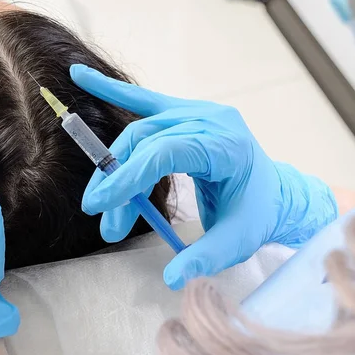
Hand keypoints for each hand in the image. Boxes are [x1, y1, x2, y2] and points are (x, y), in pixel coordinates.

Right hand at [71, 64, 337, 290]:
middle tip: (105, 224)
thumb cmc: (256, 215)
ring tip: (98, 201)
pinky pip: (144, 101)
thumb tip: (172, 278)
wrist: (273, 193)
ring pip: (140, 128)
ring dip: (114, 165)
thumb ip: (206, 258)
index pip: (166, 152)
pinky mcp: (184, 112)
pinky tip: (80, 75)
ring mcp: (197, 111)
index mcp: (227, 146)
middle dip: (119, 182)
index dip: (129, 176)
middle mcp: (211, 119)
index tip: (101, 205)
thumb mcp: (238, 242)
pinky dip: (112, 91)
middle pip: (147, 141)